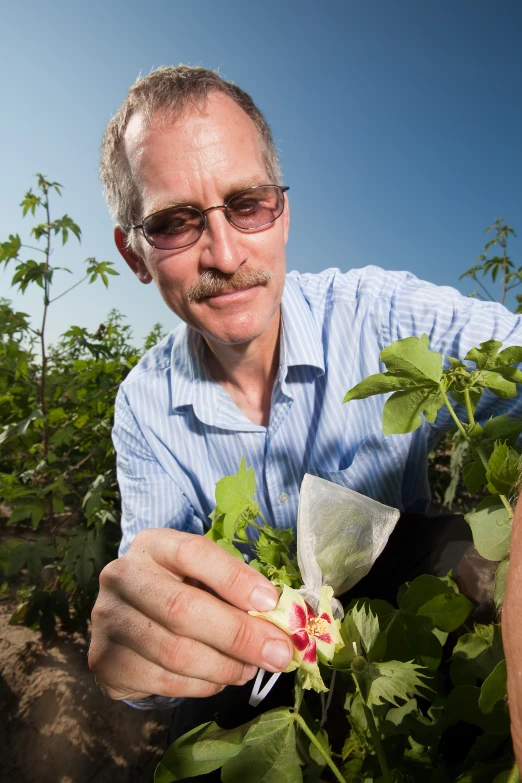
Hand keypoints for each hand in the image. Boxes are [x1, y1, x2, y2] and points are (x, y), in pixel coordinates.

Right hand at [88, 528, 293, 699]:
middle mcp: (121, 576)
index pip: (193, 553)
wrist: (128, 620)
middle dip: (238, 635)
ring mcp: (108, 620)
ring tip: (250, 668)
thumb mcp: (203, 576)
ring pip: (174, 652)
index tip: (271, 602)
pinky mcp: (105, 661)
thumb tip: (281, 620)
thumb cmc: (180, 589)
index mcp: (152, 544)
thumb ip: (235, 590)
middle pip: (182, 608)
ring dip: (224, 667)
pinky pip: (163, 681)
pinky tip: (220, 678)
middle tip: (277, 653)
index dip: (234, 578)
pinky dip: (202, 685)